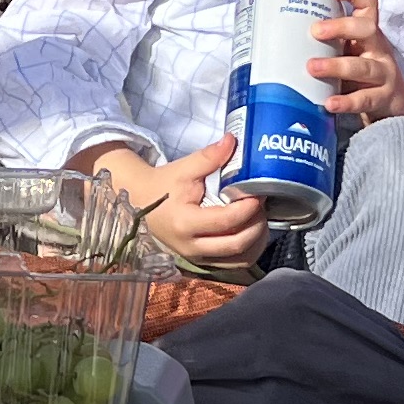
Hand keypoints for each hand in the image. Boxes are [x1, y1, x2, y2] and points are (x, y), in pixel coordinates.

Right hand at [85, 138, 276, 272]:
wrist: (141, 203)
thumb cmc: (163, 185)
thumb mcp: (183, 169)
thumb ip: (209, 156)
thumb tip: (233, 140)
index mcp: (185, 222)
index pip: (227, 220)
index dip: (248, 207)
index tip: (258, 192)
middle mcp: (192, 246)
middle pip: (238, 244)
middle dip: (257, 224)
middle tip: (262, 205)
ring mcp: (197, 258)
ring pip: (240, 259)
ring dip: (257, 240)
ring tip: (259, 218)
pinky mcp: (202, 261)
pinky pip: (234, 263)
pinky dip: (249, 249)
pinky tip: (251, 231)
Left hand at [308, 0, 403, 123]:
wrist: (396, 106)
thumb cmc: (363, 76)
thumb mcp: (351, 54)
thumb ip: (329, 45)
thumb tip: (284, 36)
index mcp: (369, 35)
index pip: (368, 6)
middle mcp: (379, 50)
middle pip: (367, 30)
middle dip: (341, 27)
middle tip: (315, 31)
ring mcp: (384, 75)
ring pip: (363, 66)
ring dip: (336, 66)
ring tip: (312, 67)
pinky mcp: (383, 99)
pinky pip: (364, 99)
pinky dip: (346, 101)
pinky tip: (330, 103)